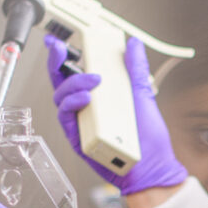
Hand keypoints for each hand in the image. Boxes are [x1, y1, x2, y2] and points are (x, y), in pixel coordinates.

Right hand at [45, 34, 188, 194]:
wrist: (152, 167)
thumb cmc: (148, 138)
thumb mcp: (143, 96)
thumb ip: (136, 69)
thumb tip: (134, 44)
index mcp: (100, 95)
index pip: (76, 71)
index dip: (64, 55)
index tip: (58, 40)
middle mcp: (87, 107)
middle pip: (61, 81)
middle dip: (56, 62)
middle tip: (60, 49)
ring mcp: (81, 122)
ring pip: (60, 97)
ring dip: (73, 84)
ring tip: (92, 82)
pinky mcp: (78, 138)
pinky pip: (66, 118)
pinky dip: (74, 105)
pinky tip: (87, 99)